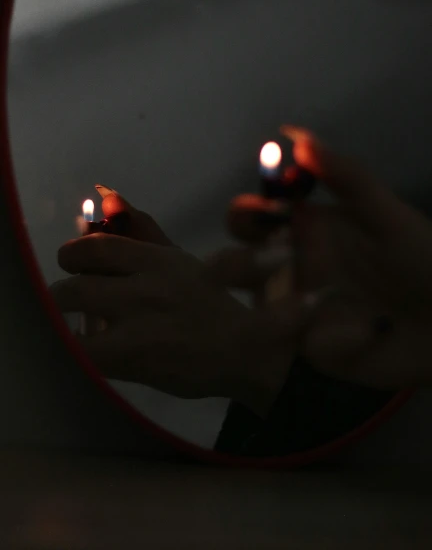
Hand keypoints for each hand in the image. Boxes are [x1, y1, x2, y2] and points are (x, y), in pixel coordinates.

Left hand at [52, 194, 294, 415]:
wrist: (245, 353)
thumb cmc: (210, 307)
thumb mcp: (181, 261)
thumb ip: (143, 231)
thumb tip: (108, 195)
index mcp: (159, 261)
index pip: (96, 248)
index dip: (73, 255)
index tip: (73, 264)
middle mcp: (147, 289)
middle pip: (76, 284)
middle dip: (62, 293)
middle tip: (69, 301)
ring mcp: (139, 328)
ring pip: (72, 316)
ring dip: (62, 321)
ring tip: (71, 327)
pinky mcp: (132, 361)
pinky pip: (80, 352)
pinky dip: (72, 349)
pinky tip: (83, 350)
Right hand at [210, 126, 431, 410]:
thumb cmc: (426, 261)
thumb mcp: (389, 213)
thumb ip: (345, 176)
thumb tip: (295, 134)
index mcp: (308, 231)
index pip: (252, 215)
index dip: (246, 210)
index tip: (269, 209)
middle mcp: (295, 269)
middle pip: (235, 265)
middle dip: (241, 262)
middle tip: (284, 258)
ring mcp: (300, 314)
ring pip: (253, 314)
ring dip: (272, 309)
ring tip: (315, 304)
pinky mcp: (318, 353)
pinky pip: (304, 347)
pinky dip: (335, 339)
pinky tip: (373, 332)